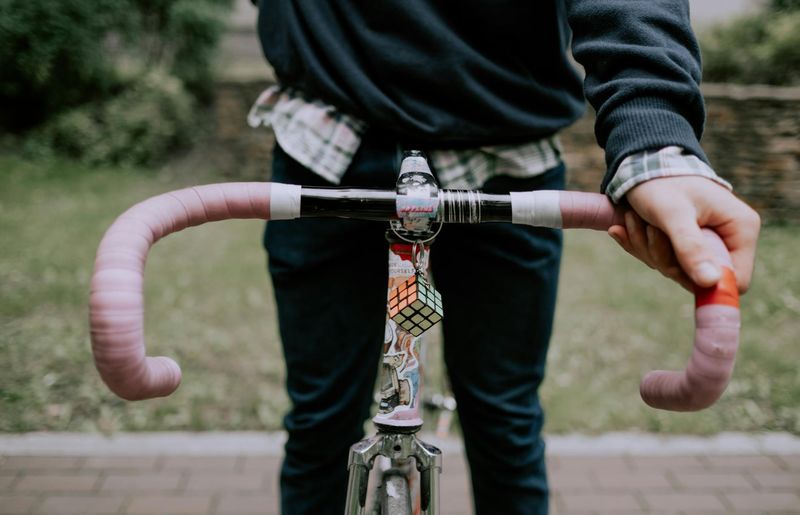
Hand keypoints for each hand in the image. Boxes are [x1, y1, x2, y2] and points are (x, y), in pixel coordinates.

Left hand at [608, 176, 759, 292]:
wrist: (639, 164)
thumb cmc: (660, 183)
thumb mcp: (673, 214)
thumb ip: (690, 248)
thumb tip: (710, 282)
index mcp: (741, 229)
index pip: (737, 280)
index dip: (706, 284)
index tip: (674, 267)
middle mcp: (728, 238)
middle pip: (698, 278)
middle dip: (664, 258)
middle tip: (649, 228)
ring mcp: (704, 242)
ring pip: (674, 270)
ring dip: (647, 248)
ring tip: (635, 219)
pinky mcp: (683, 244)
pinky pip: (660, 260)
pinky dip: (640, 245)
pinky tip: (625, 225)